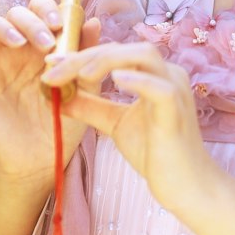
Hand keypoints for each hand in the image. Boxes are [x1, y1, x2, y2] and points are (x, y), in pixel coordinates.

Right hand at [0, 0, 103, 180]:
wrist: (43, 161)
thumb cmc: (63, 123)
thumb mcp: (83, 88)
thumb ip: (85, 56)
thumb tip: (92, 21)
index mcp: (40, 45)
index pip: (38, 10)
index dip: (47, 9)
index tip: (61, 25)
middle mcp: (14, 49)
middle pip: (12, 13)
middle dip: (30, 20)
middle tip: (47, 42)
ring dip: (0, 25)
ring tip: (19, 43)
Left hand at [42, 42, 213, 213]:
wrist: (185, 186)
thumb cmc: (156, 154)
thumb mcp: (115, 125)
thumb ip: (92, 107)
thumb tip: (60, 96)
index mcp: (154, 75)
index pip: (114, 53)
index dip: (80, 55)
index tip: (49, 65)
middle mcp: (168, 74)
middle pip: (125, 49)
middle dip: (86, 56)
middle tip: (53, 69)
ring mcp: (176, 90)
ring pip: (143, 56)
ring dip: (108, 60)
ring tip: (80, 74)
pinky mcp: (177, 112)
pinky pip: (160, 89)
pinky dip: (138, 81)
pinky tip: (114, 82)